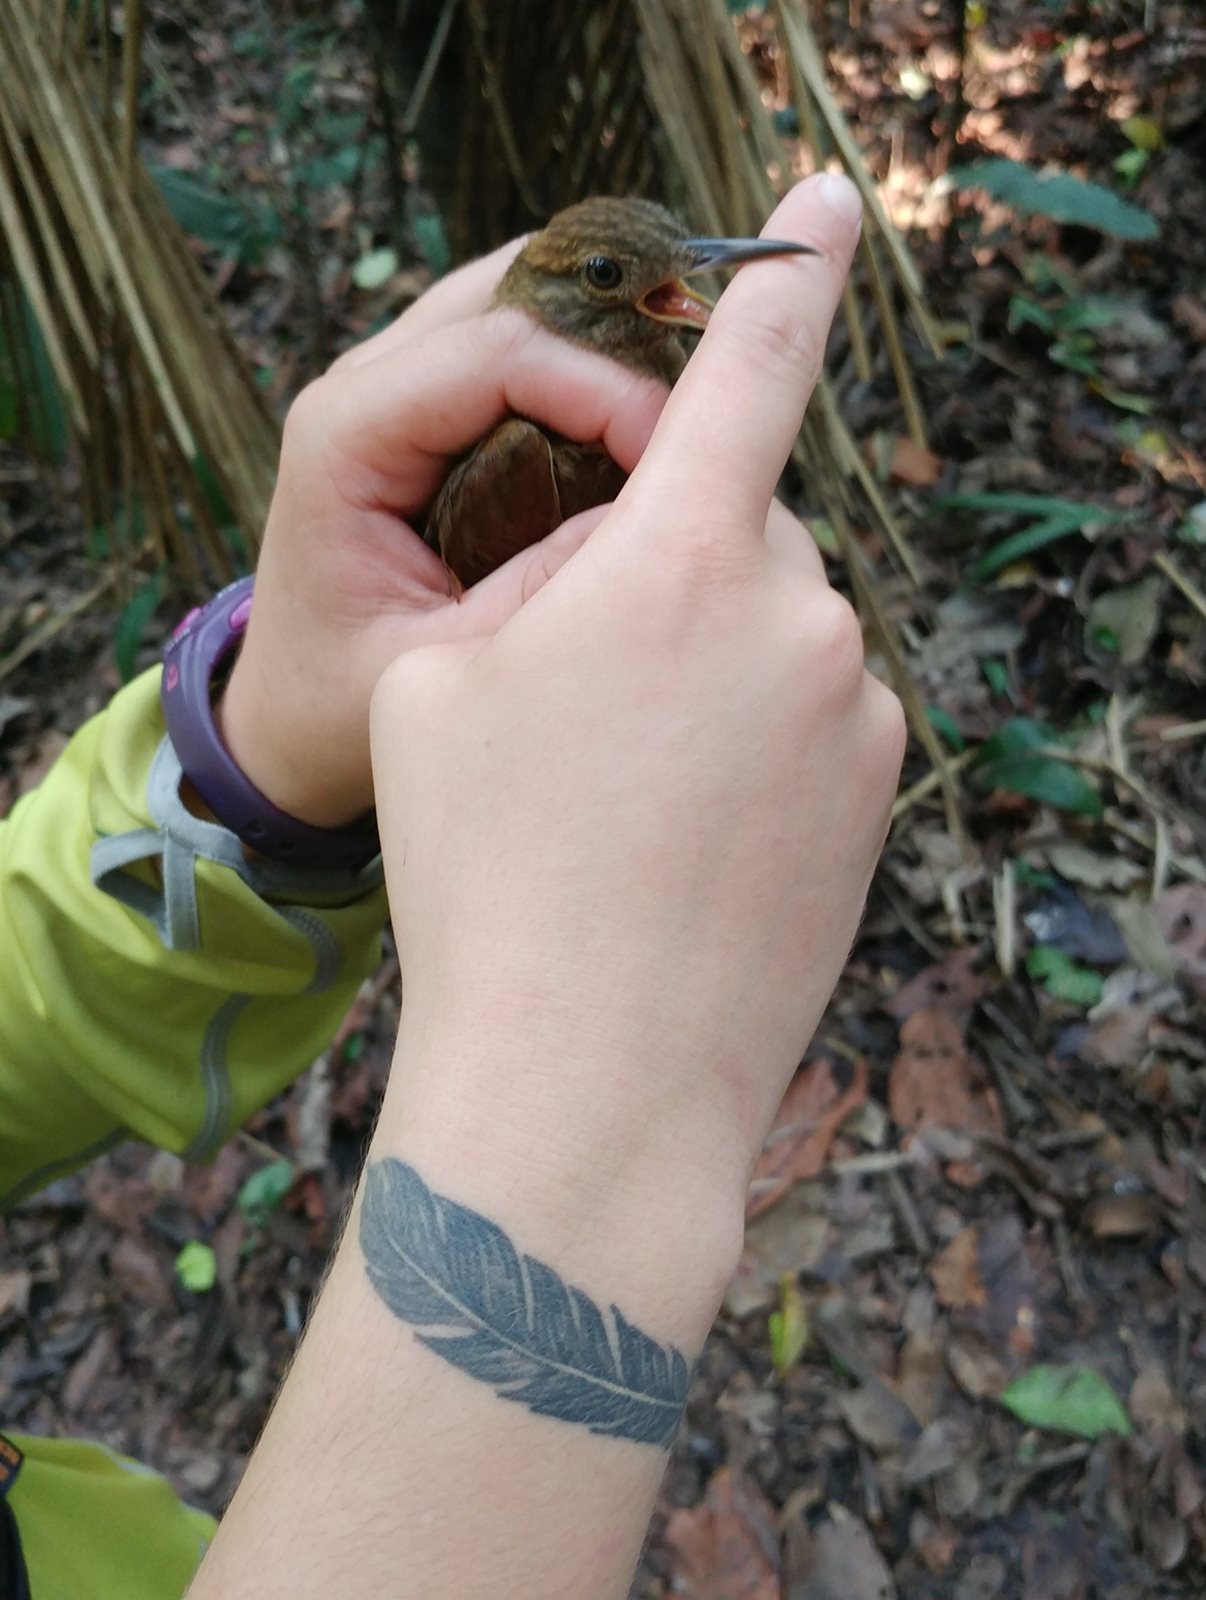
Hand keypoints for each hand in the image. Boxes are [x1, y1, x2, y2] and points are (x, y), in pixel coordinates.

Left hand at [217, 246, 668, 825]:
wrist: (286, 716)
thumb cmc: (345, 700)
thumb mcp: (446, 663)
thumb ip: (542, 586)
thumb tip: (655, 515)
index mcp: (345, 438)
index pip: (499, 354)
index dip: (606, 386)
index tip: (681, 451)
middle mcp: (362, 385)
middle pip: (513, 288)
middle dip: (621, 327)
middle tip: (713, 392)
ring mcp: (396, 382)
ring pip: (525, 295)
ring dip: (611, 336)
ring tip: (693, 399)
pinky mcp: (431, 404)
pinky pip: (524, 343)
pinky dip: (591, 362)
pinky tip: (649, 418)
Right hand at [369, 173, 904, 1241]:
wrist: (590, 1083)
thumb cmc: (487, 874)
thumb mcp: (441, 688)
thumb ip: (537, 588)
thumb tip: (626, 580)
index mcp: (677, 562)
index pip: (740, 376)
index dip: (777, 277)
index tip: (819, 204)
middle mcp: (797, 617)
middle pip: (736, 536)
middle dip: (664, 580)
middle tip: (580, 703)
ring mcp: (855, 712)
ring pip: (774, 636)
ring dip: (707, 675)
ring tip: (625, 803)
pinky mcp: (880, 795)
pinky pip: (811, 718)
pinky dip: (754, 749)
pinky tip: (687, 846)